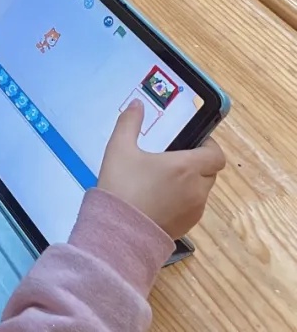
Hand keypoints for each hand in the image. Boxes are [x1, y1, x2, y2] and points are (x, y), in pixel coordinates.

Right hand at [97, 99, 224, 239]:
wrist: (120, 231)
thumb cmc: (122, 185)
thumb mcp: (119, 148)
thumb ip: (129, 123)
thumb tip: (138, 105)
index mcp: (185, 167)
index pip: (216, 154)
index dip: (209, 146)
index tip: (193, 142)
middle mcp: (197, 188)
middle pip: (210, 171)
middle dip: (197, 162)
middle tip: (173, 158)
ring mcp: (195, 210)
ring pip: (202, 190)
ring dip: (190, 182)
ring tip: (163, 179)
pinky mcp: (188, 225)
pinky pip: (193, 206)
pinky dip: (184, 199)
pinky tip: (159, 198)